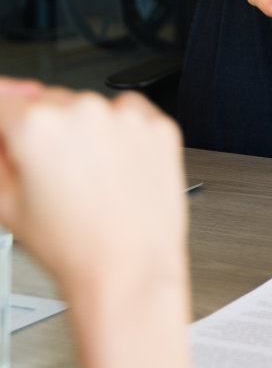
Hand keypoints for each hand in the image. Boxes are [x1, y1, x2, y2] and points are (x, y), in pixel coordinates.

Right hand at [0, 79, 187, 298]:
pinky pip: (128, 117)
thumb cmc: (73, 245)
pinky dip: (120, 134)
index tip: (6, 129)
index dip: (0, 121)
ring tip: (87, 178)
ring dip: (82, 131)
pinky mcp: (159, 126)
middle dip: (42, 130)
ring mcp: (126, 117)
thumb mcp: (4, 201)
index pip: (1, 100)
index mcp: (37, 126)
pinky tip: (114, 169)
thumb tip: (3, 135)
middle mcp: (84, 112)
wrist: (129, 268)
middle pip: (46, 103)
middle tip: (49, 171)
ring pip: (88, 110)